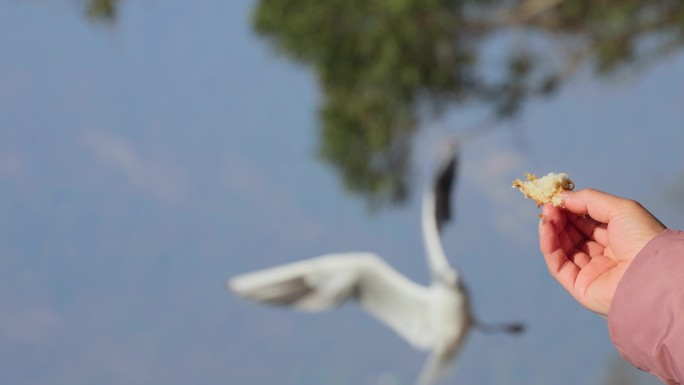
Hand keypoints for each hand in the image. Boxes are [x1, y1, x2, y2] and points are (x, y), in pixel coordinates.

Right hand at [538, 189, 665, 315]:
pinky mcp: (579, 286)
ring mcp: (591, 272)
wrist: (652, 274)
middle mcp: (605, 256)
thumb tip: (561, 197)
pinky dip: (548, 245)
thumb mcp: (620, 208)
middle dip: (560, 218)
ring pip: (563, 249)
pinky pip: (558, 264)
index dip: (572, 209)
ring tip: (546, 214)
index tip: (557, 197)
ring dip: (552, 229)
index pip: (588, 223)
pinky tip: (546, 227)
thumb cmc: (642, 238)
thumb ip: (589, 200)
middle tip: (548, 204)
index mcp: (619, 239)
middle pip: (573, 235)